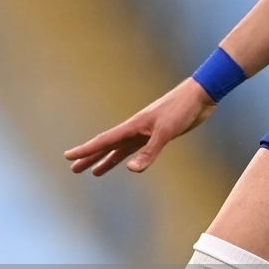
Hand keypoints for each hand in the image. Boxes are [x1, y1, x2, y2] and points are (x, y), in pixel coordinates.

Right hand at [66, 78, 214, 175]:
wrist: (200, 96)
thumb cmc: (182, 109)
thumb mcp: (165, 132)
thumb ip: (149, 152)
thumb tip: (130, 170)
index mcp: (132, 126)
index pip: (103, 141)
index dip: (85, 150)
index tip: (68, 157)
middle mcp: (135, 129)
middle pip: (107, 146)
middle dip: (90, 157)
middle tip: (74, 169)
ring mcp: (145, 132)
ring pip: (120, 150)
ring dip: (107, 160)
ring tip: (94, 172)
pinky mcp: (157, 135)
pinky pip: (136, 150)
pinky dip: (127, 157)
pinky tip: (125, 163)